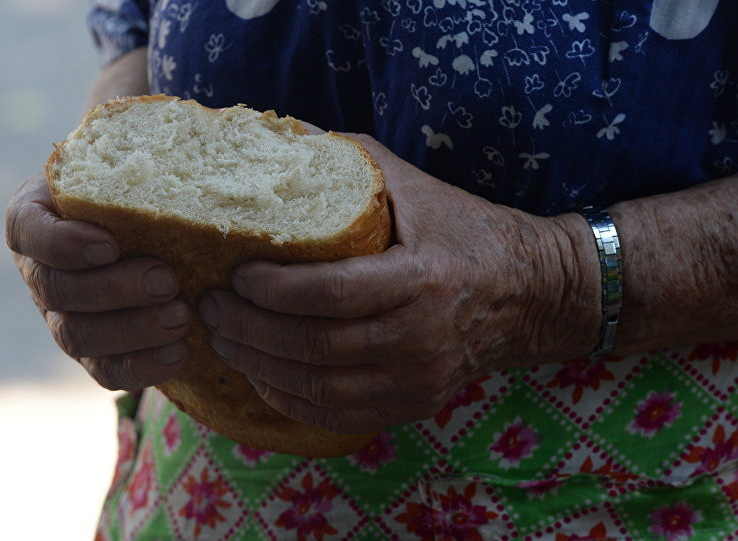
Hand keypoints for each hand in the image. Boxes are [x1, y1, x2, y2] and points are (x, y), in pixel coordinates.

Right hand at [5, 173, 192, 389]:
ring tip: (181, 317)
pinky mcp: (92, 350)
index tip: (109, 242)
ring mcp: (61, 314)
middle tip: (168, 280)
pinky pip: (104, 370)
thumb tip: (199, 133)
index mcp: (35, 216)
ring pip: (77, 336)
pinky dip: (141, 366)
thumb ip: (143, 156)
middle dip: (113, 289)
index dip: (63, 243)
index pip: (28, 230)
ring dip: (132, 330)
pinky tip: (180, 353)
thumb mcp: (130, 158)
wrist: (144, 216)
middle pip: (56, 290)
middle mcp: (40, 269)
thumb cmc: (136, 180)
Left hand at [200, 135, 599, 433]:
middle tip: (208, 307)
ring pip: (317, 386)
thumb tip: (283, 139)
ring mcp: (418, 381)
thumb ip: (351, 161)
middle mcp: (421, 340)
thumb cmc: (464, 230)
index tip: (234, 274)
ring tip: (221, 337)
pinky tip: (258, 372)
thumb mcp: (415, 185)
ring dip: (256, 364)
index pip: (330, 294)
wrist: (529, 293)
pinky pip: (336, 414)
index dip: (271, 289)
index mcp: (423, 280)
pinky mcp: (413, 405)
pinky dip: (288, 397)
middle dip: (247, 328)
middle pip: (313, 346)